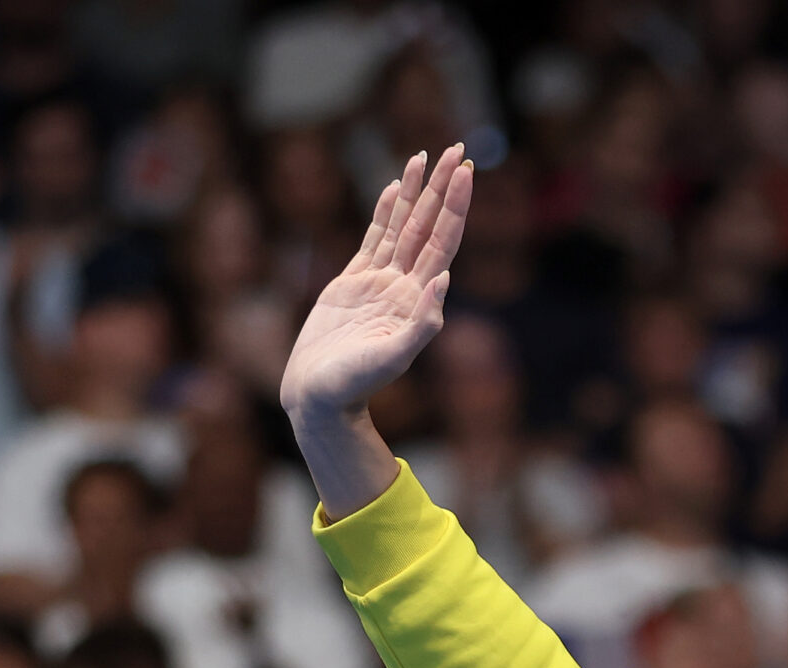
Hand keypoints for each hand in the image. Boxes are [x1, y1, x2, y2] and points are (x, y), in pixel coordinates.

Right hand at [280, 145, 470, 429]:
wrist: (321, 398)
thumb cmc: (355, 385)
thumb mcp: (392, 358)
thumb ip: (421, 325)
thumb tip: (444, 280)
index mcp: (417, 299)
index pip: (444, 241)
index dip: (455, 206)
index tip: (466, 172)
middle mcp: (403, 285)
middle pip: (428, 226)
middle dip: (443, 188)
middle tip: (458, 150)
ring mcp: (379, 282)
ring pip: (402, 226)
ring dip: (416, 193)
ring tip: (426, 157)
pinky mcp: (352, 283)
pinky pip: (374, 239)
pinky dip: (385, 213)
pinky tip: (395, 190)